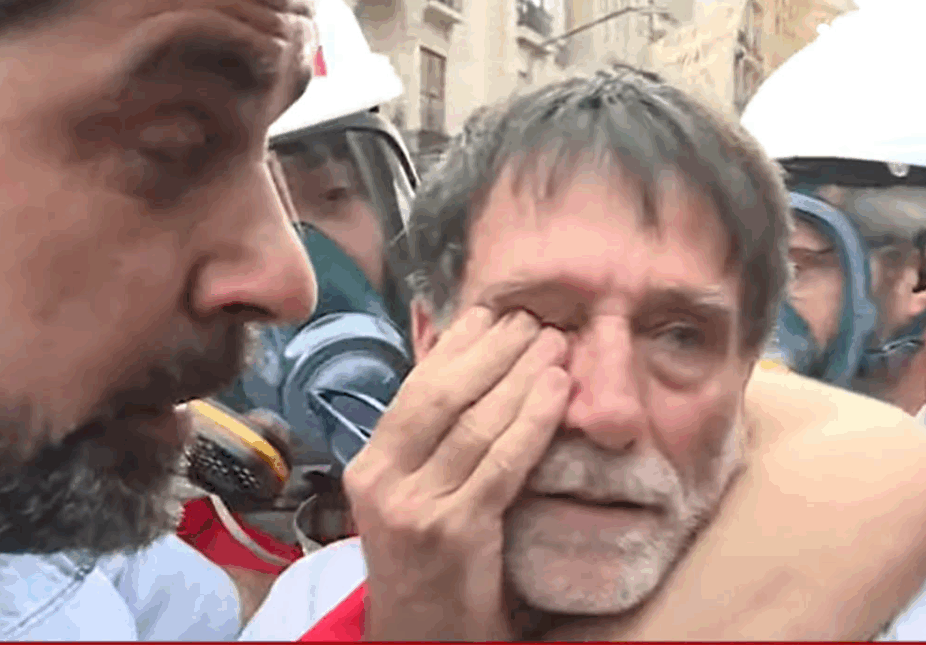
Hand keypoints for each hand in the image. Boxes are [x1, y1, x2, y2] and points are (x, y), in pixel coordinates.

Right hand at [343, 307, 570, 640]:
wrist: (423, 636)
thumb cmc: (428, 564)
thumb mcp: (413, 497)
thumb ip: (431, 444)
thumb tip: (468, 374)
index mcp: (368, 465)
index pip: (414, 389)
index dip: (456, 346)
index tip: (491, 313)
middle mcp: (382, 481)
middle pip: (441, 396)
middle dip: (491, 351)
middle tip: (530, 319)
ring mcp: (415, 507)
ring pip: (475, 423)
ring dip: (519, 375)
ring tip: (553, 343)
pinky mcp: (454, 532)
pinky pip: (502, 463)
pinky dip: (533, 420)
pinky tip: (557, 391)